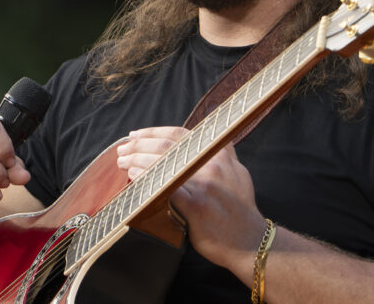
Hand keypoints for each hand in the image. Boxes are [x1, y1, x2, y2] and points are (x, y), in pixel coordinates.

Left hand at [116, 126, 266, 271]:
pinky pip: (165, 186)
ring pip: (163, 163)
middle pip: (167, 145)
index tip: (136, 135)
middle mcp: (211, 163)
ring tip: (122, 161)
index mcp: (219, 153)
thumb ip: (222, 154)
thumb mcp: (238, 172)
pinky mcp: (196, 204)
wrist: (250, 241)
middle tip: (122, 149)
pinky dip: (147, 178)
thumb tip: (202, 139)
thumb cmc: (240, 209)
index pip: (180, 133)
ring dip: (137, 159)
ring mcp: (204, 183)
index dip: (154, 132)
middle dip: (139, 145)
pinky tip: (134, 176)